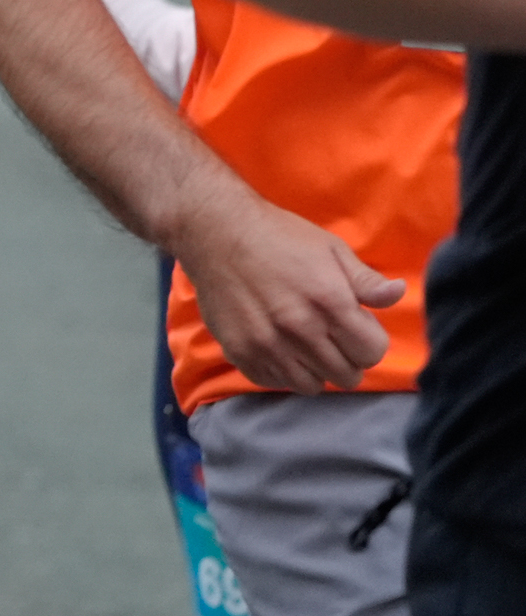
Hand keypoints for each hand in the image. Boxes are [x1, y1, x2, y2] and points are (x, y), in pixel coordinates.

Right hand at [173, 189, 402, 393]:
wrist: (215, 230)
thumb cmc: (279, 236)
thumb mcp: (331, 249)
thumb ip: (366, 280)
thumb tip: (399, 293)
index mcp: (330, 301)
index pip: (372, 352)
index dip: (368, 341)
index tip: (354, 328)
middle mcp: (300, 328)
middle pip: (345, 375)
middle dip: (346, 359)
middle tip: (331, 338)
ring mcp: (268, 343)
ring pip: (311, 386)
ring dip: (315, 370)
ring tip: (305, 347)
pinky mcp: (240, 350)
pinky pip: (274, 383)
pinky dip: (281, 372)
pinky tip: (279, 348)